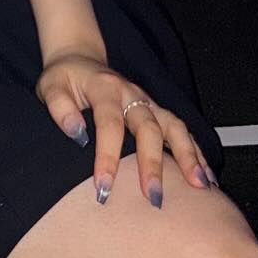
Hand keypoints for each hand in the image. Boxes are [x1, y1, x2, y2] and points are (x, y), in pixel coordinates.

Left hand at [35, 51, 218, 208]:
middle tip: (153, 197)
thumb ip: (59, 107)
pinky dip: (197, 154)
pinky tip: (206, 179)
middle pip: (149, 127)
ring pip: (175, 127)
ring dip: (188, 157)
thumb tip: (75, 132)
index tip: (103, 188)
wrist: (80, 60)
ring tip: (200, 187)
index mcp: (105, 88)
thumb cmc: (64, 79)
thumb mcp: (50, 86)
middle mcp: (132, 94)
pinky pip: (182, 132)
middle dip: (153, 164)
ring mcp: (148, 102)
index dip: (107, 157)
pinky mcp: (157, 111)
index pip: (109, 123)